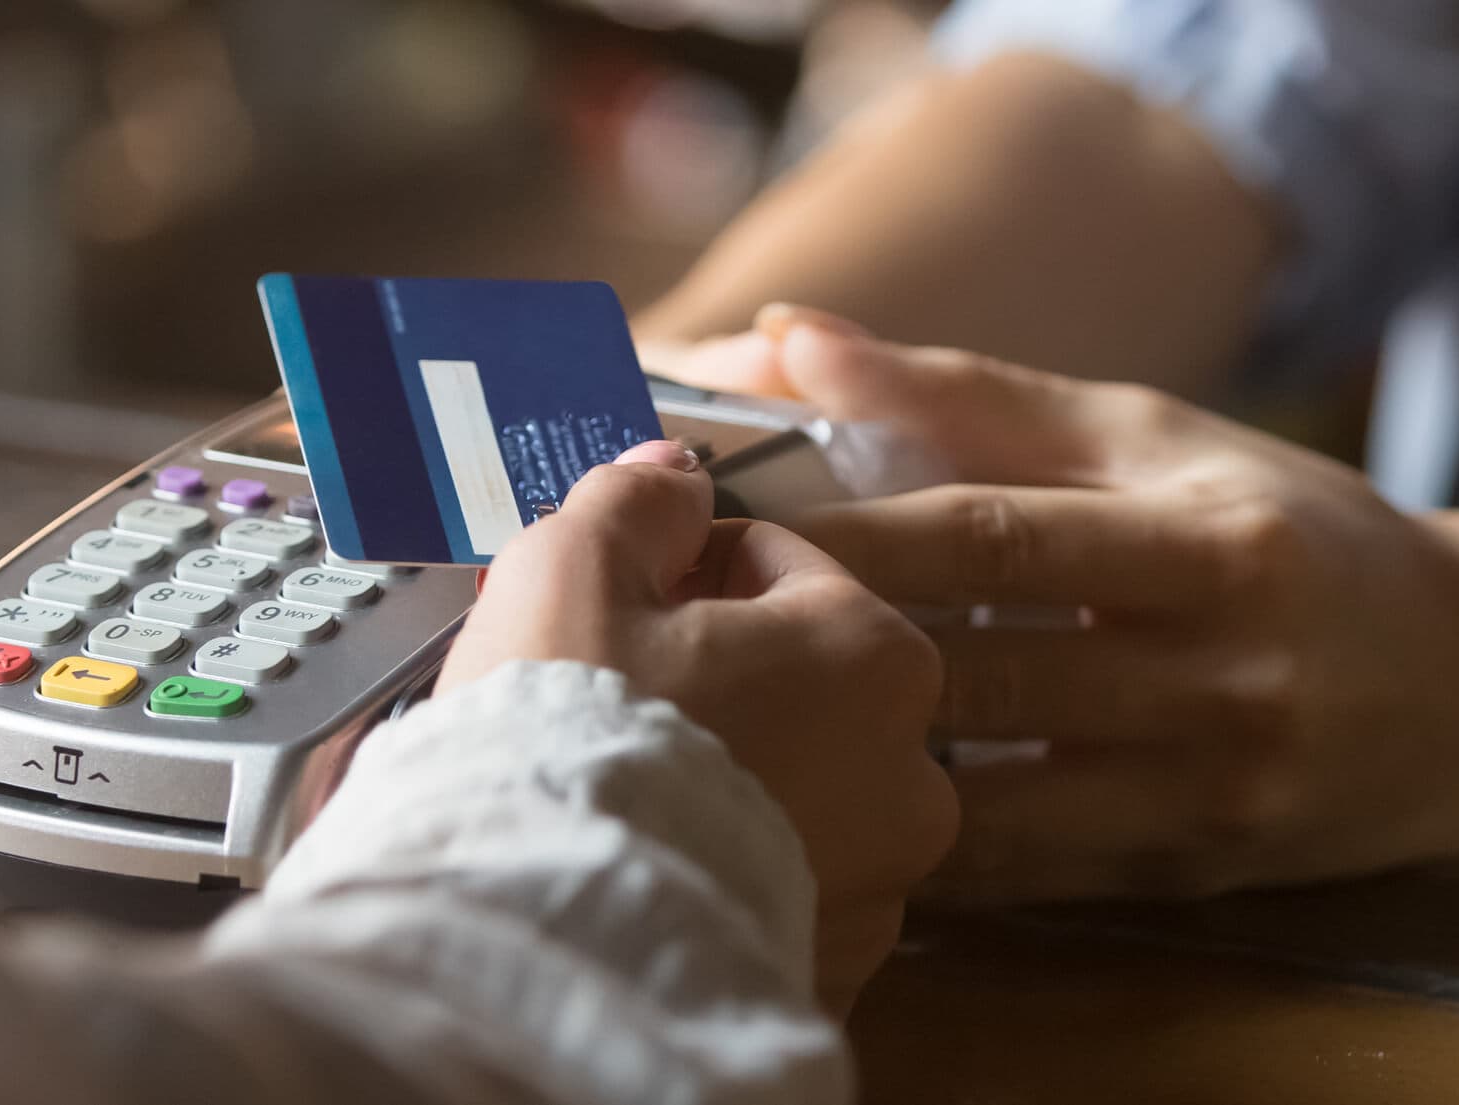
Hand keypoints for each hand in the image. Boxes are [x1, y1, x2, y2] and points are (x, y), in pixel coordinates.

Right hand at [438, 440, 956, 1012]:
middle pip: (795, 685)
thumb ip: (637, 500)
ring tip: (617, 790)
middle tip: (605, 695)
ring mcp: (877, 893)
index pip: (779, 565)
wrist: (547, 943)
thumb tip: (674, 472)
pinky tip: (641, 867)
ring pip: (789, 793)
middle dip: (710, 676)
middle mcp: (911, 780)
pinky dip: (719, 873)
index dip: (681, 569)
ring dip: (722, 777)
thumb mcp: (575, 569)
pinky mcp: (828, 980)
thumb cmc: (569, 738)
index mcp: (875, 657)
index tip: (613, 599)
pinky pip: (772, 893)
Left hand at [669, 309, 1458, 902]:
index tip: (723, 524)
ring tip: (744, 732)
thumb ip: (973, 393)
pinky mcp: (1195, 874)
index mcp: (1209, 543)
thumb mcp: (1157, 438)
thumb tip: (792, 334)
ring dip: (862, 765)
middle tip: (693, 638)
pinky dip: (931, 841)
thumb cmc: (1290, 534)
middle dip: (827, 652)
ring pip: (991, 801)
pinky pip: (1028, 872)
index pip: (996, 538)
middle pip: (980, 673)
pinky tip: (842, 807)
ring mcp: (1212, 793)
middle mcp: (1220, 676)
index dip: (849, 535)